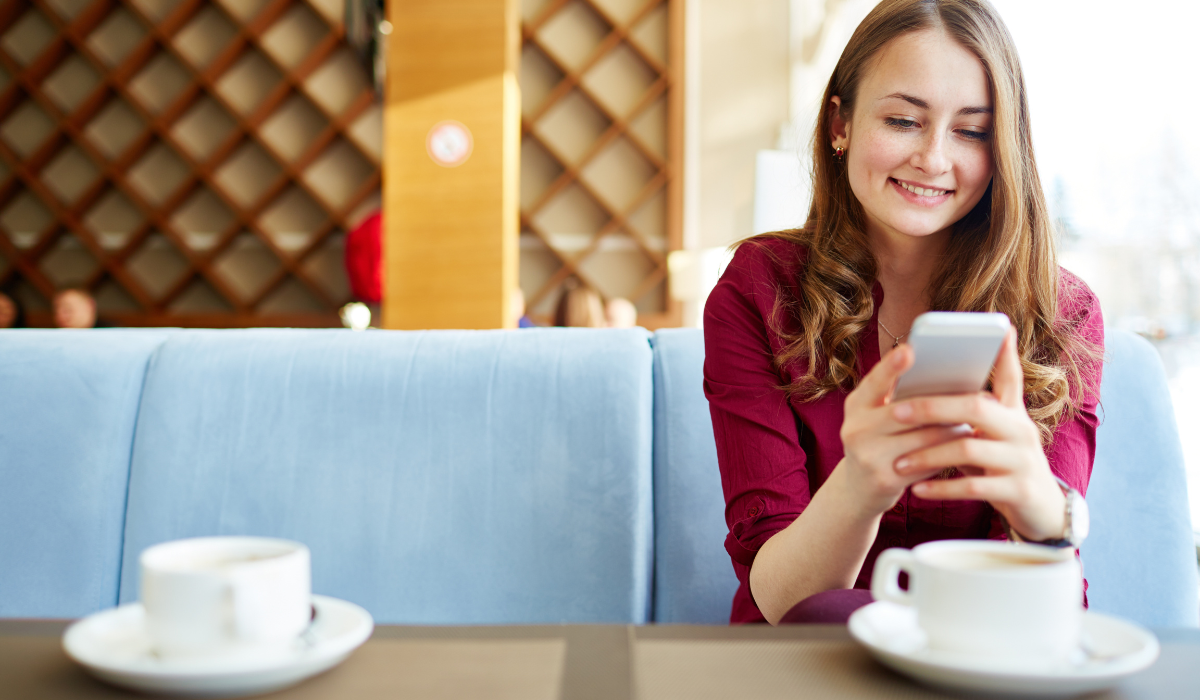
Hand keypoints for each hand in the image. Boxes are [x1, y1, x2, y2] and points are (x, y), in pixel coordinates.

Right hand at [838, 344, 979, 517]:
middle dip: (944, 404)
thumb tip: (941, 375)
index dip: (891, 366)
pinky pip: (927, 463)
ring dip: (955, 429)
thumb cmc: (876, 442)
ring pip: (925, 437)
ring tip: (977, 420)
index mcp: (855, 405)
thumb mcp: (873, 417)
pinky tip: (963, 447)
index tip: (910, 350)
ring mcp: (868, 456)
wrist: (857, 489)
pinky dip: (948, 453)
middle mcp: (856, 429)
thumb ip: (895, 397)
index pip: (874, 382)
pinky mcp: (884, 479)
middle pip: (908, 411)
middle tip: (977, 394)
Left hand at [890, 329, 1066, 540]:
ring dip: (928, 455)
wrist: (1041, 510)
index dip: (1004, 353)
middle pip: (976, 408)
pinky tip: (918, 489)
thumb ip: (972, 412)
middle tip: (896, 412)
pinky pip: (974, 486)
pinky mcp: (1018, 490)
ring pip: (969, 449)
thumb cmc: (1004, 464)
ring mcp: (1022, 460)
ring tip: (898, 463)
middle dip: (933, 407)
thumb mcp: (995, 434)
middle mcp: (1022, 430)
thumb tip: (926, 388)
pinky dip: (942, 487)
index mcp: (1013, 413)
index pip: (1010, 376)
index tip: (999, 326)